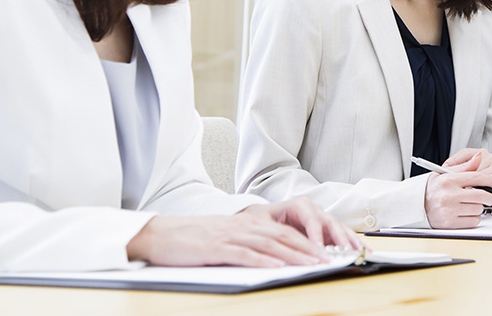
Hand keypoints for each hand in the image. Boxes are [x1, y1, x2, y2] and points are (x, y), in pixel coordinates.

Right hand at [127, 197, 361, 266]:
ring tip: (314, 263)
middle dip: (309, 247)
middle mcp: (244, 226)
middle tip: (329, 258)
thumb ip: (247, 245)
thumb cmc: (192, 240)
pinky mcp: (219, 247)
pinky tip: (279, 267)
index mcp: (247, 224)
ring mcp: (232, 236)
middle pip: (283, 236)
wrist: (162, 234)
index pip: (283, 231)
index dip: (306, 240)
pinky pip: (246, 254)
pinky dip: (265, 261)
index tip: (325, 251)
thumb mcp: (224, 239)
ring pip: (271, 244)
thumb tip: (270, 258)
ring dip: (295, 254)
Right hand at [423, 151, 491, 227]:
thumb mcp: (445, 174)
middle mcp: (449, 194)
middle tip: (487, 197)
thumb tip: (479, 157)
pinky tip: (465, 213)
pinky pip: (473, 221)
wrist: (416, 205)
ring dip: (477, 208)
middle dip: (487, 197)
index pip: (476, 177)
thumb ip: (464, 167)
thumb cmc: (433, 189)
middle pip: (481, 195)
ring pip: (478, 209)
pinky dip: (473, 218)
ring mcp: (449, 210)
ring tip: (469, 204)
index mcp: (448, 180)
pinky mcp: (450, 223)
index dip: (489, 179)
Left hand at [445, 147, 491, 202]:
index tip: (443, 171)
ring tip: (463, 191)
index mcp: (480, 154)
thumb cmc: (485, 188)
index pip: (464, 153)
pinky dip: (482, 188)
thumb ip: (459, 173)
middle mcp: (490, 156)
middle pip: (472, 165)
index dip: (453, 162)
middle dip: (461, 177)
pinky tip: (476, 193)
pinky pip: (490, 181)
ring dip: (471, 184)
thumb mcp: (469, 178)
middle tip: (451, 185)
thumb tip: (443, 172)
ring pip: (480, 174)